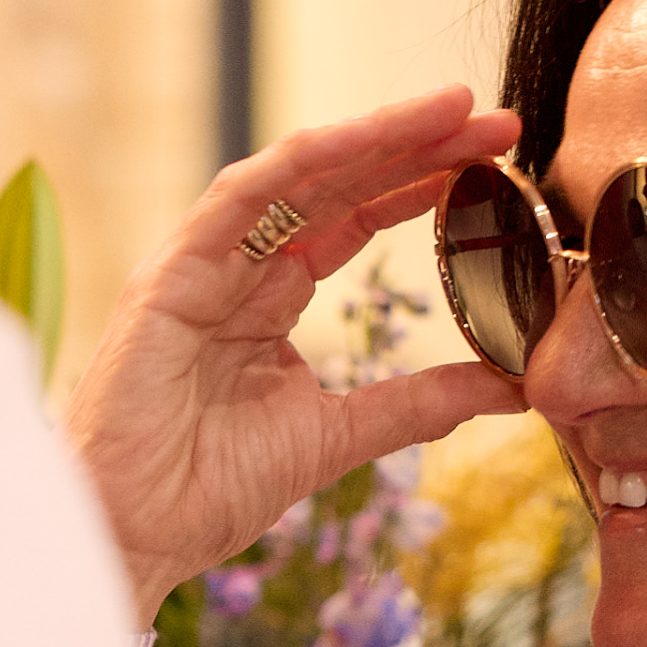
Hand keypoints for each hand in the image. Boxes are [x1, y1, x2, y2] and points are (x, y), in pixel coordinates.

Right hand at [64, 92, 528, 624]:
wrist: (135, 535)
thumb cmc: (204, 490)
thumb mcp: (336, 436)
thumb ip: (417, 404)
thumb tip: (511, 387)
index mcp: (269, 301)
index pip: (356, 219)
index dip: (423, 186)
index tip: (498, 165)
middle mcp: (237, 269)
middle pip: (338, 186)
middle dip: (418, 148)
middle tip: (497, 122)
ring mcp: (202, 264)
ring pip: (298, 176)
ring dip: (376, 138)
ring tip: (451, 111)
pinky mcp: (170, 273)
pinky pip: (241, 197)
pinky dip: (304, 162)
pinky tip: (364, 138)